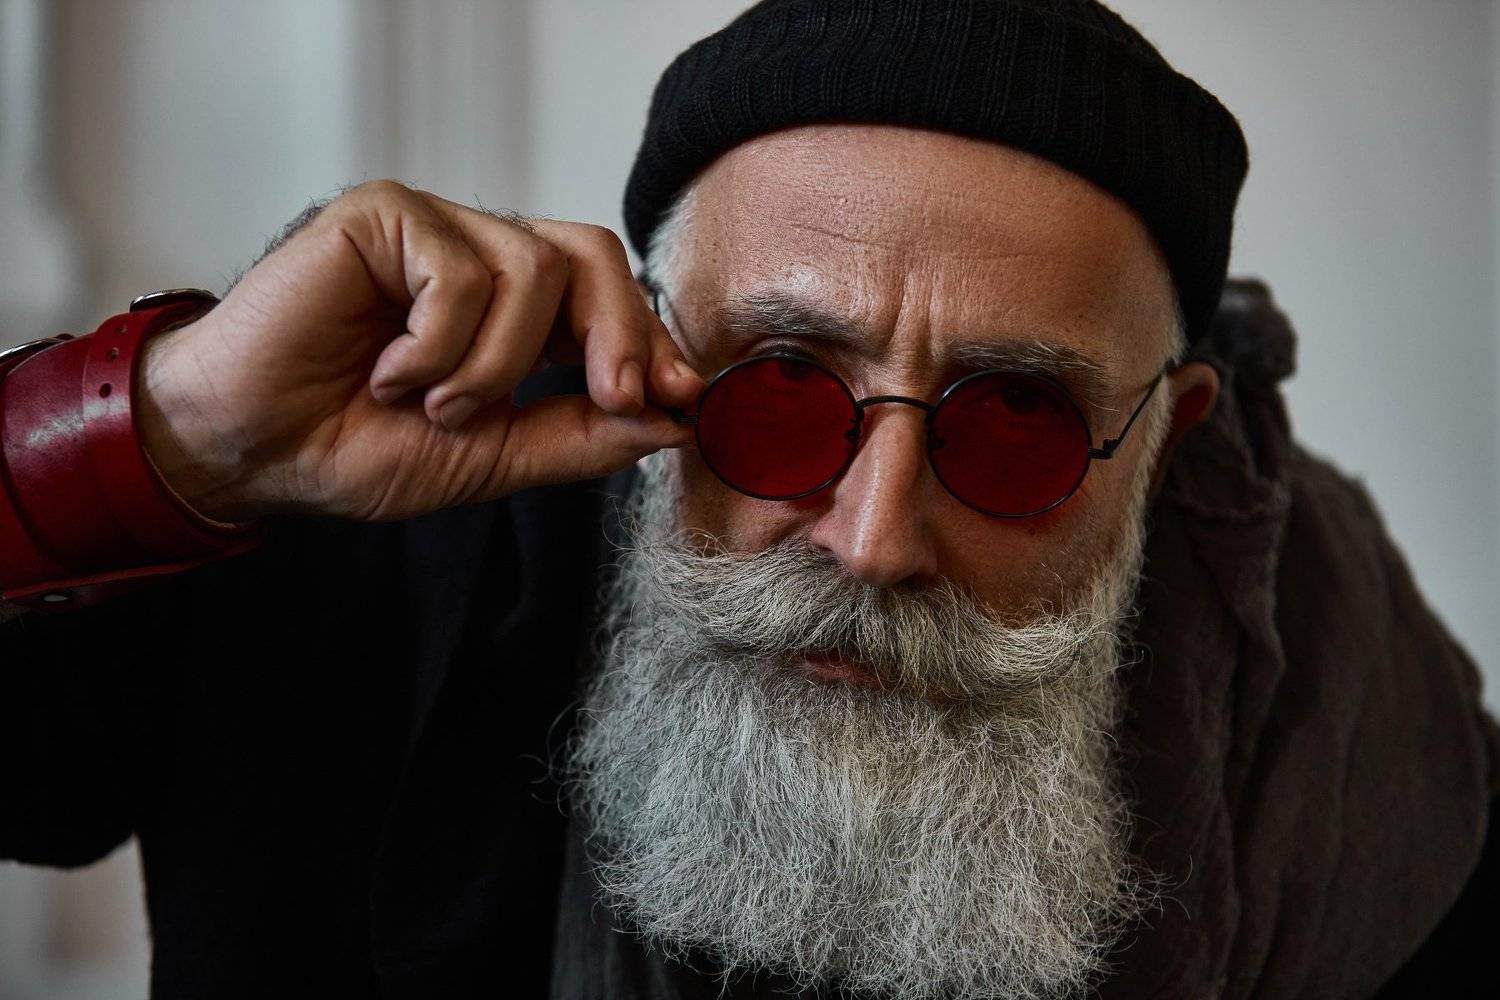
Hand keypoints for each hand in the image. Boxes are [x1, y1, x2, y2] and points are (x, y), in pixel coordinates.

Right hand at [136, 181, 701, 522]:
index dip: (652, 342)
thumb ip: (579, 436)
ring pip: (531, 269)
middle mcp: (481, 259)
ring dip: (494, 365)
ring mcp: (434, 231)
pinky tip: (387, 372)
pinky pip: (459, 274)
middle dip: (619, 332)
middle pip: (593, 255)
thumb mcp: (491, 458)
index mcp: (515, 311)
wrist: (253, 450)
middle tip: (616, 396)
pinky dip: (437, 346)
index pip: (610, 298)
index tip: (683, 396)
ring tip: (432, 405)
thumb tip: (671, 419)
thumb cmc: (356, 446)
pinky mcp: (384, 216)